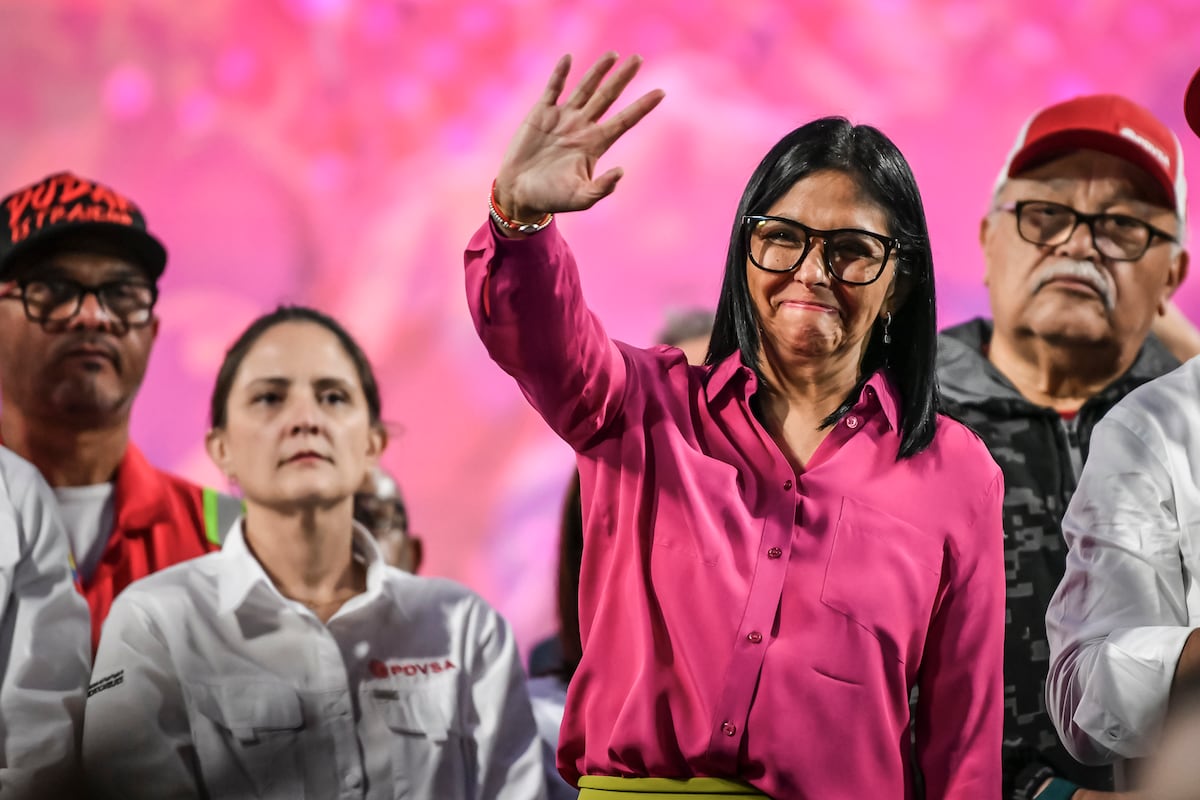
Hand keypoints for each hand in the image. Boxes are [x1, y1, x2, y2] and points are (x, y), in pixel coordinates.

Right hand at [493, 52, 664, 223]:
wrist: (519, 193)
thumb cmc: (551, 198)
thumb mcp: (581, 198)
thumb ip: (602, 188)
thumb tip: (621, 172)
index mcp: (595, 144)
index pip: (624, 121)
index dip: (642, 106)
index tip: (661, 92)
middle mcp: (582, 127)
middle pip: (607, 97)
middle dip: (622, 78)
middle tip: (638, 59)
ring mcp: (562, 118)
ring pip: (584, 88)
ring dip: (597, 71)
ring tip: (613, 54)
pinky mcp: (541, 114)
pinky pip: (553, 89)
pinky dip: (560, 74)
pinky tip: (568, 59)